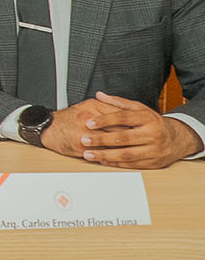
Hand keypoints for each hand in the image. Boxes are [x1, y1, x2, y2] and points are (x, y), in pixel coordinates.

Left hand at [47, 92, 201, 169]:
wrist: (176, 139)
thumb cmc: (152, 122)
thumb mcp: (139, 108)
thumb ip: (118, 102)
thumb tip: (99, 95)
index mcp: (147, 118)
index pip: (123, 117)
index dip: (104, 120)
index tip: (88, 123)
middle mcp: (152, 134)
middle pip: (123, 138)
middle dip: (101, 140)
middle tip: (84, 140)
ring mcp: (154, 150)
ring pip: (126, 154)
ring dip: (105, 155)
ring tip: (88, 154)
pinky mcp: (153, 163)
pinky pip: (131, 164)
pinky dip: (115, 163)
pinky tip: (102, 160)